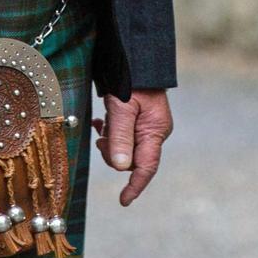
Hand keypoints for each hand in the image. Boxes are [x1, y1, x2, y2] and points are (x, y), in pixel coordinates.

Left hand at [91, 88, 172, 206]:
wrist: (135, 56)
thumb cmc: (129, 80)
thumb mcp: (121, 109)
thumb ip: (121, 138)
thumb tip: (122, 168)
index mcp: (155, 131)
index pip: (146, 167)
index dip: (135, 186)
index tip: (123, 201)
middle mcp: (155, 130)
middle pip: (132, 158)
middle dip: (114, 153)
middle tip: (102, 137)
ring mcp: (148, 124)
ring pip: (126, 147)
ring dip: (111, 141)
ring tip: (103, 124)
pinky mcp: (140, 118)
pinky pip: (124, 134)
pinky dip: (112, 132)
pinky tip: (102, 121)